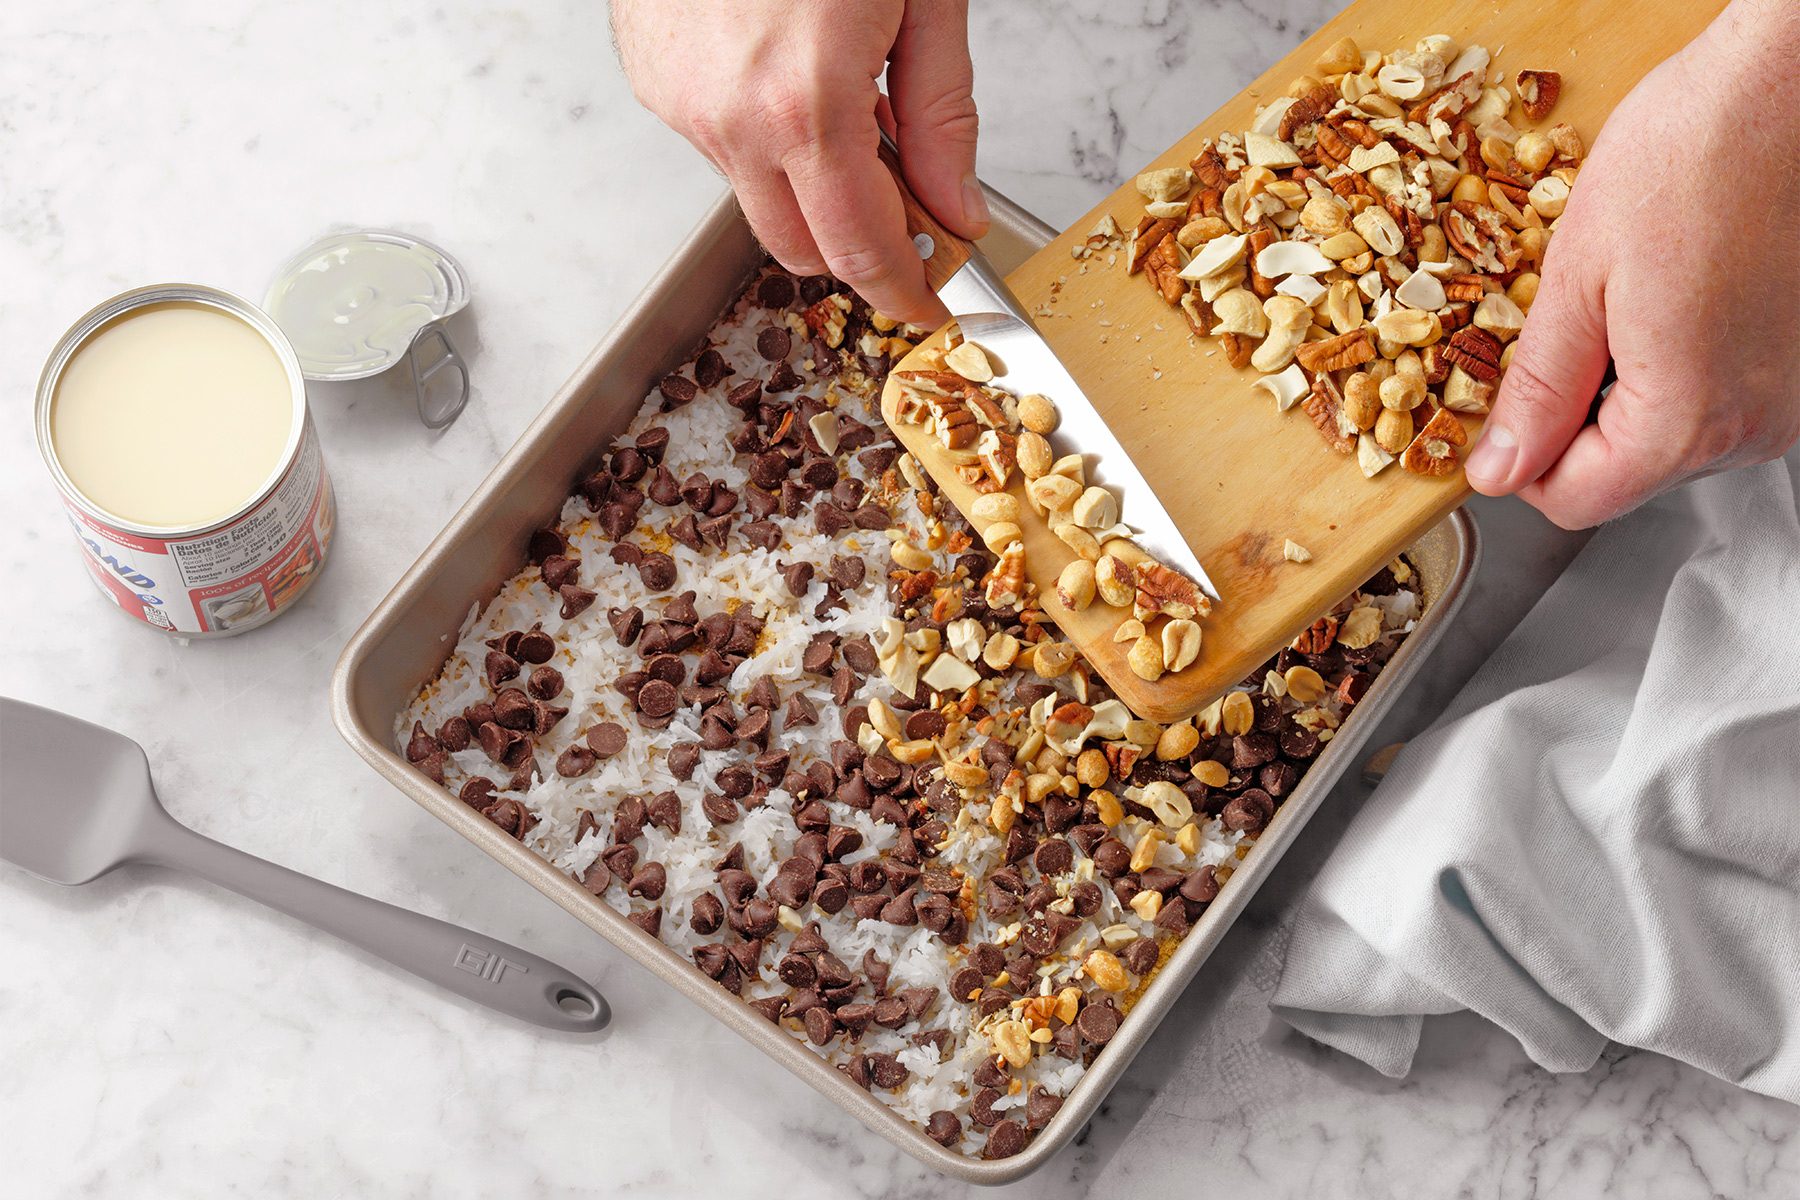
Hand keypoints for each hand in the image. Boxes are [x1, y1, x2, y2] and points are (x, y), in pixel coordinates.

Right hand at [611, 0, 984, 325]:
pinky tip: (790, 69)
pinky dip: (764, 135)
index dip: (902, 290)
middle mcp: (729, 117)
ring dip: (809, 182)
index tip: (927, 301)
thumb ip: (943, 117)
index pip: (859, 249)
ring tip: (847, 96)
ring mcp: (680, 102)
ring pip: (757, 196)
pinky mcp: (652, 79)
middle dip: (856, 245)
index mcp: (806, 103)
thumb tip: (954, 206)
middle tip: (908, 200)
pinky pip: (718, 144)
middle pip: (798, 248)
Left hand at [1465, 0, 1799, 527]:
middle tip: (1572, 327)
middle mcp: (1753, 425)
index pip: (1574, 500)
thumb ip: (1537, 390)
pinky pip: (1716, 401)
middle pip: (1623, 475)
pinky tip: (1672, 298)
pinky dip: (1676, 366)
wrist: (1785, 88)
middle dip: (1573, 419)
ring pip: (1667, 440)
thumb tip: (1500, 468)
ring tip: (1629, 302)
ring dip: (1626, 390)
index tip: (1498, 410)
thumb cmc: (1694, 153)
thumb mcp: (1578, 277)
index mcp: (1686, 417)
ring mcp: (1789, 400)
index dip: (1519, 461)